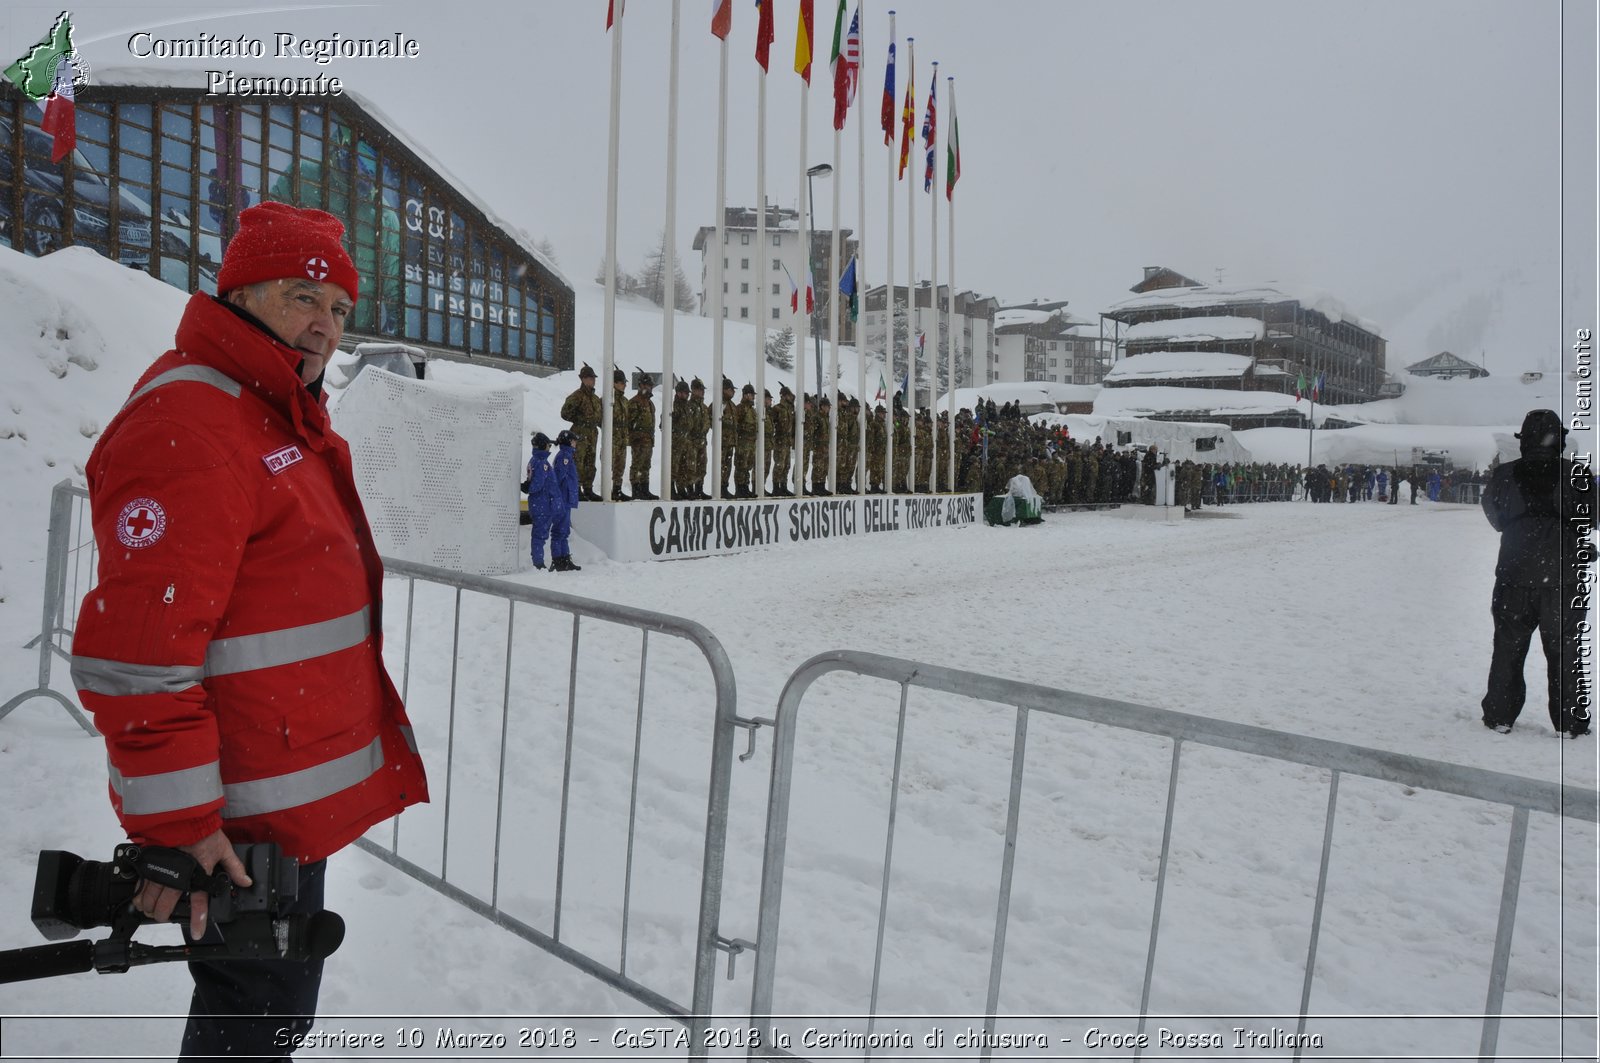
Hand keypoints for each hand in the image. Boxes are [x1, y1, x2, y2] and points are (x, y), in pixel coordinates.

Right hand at [132, 830, 251, 938]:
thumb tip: (246, 881)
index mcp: (198, 876)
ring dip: (149, 908)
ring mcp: (161, 873)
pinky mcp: (149, 866)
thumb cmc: (204, 833)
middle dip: (163, 916)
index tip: (196, 932)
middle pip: (166, 906)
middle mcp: (177, 879)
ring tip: (150, 910)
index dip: (198, 920)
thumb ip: (234, 868)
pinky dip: (138, 894)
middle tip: (164, 917)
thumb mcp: (224, 849)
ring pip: (149, 899)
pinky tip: (138, 898)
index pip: (199, 903)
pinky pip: (139, 885)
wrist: (184, 818)